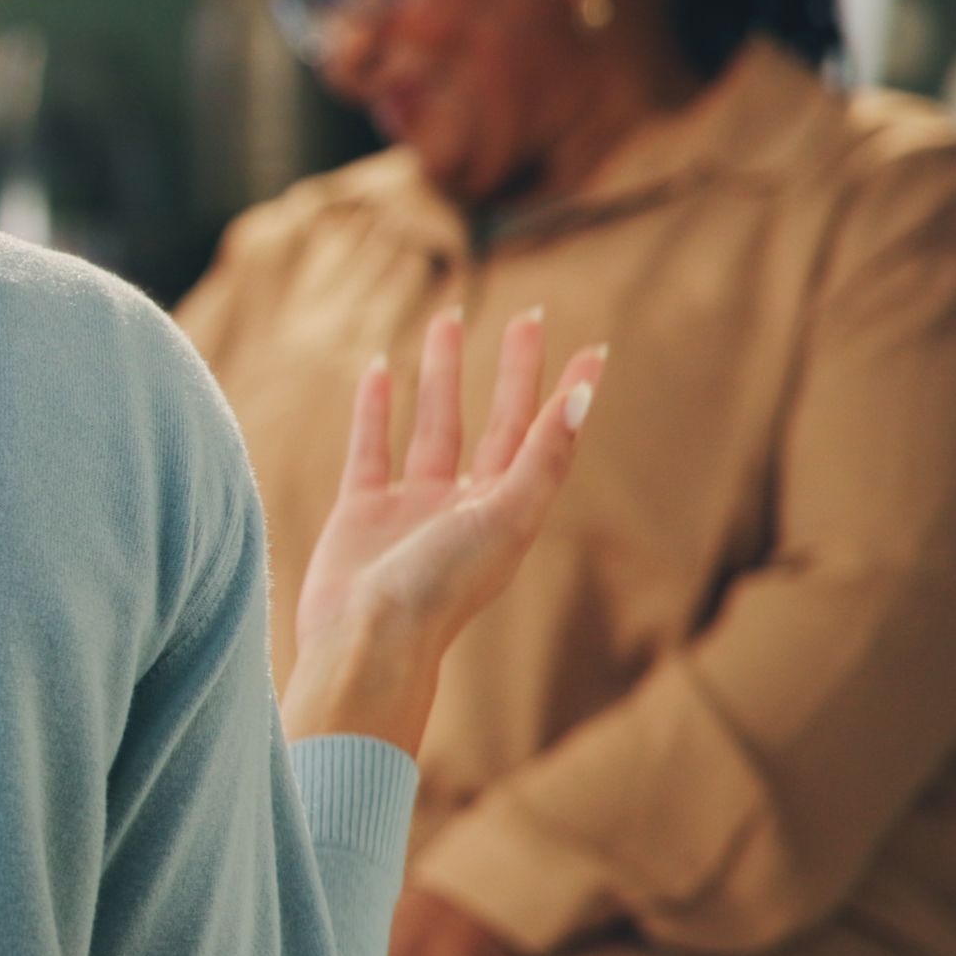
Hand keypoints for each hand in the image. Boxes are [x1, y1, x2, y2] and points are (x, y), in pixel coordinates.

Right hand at [283, 306, 606, 751]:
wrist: (366, 640)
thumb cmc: (442, 587)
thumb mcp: (506, 517)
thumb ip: (544, 455)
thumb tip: (583, 394)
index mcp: (509, 509)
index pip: (545, 436)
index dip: (569, 393)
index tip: (591, 347)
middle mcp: (466, 505)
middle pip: (494, 421)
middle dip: (510, 369)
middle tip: (524, 316)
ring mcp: (412, 506)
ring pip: (433, 424)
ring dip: (441, 374)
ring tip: (445, 320)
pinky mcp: (363, 511)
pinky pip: (373, 446)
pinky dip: (376, 408)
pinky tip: (381, 371)